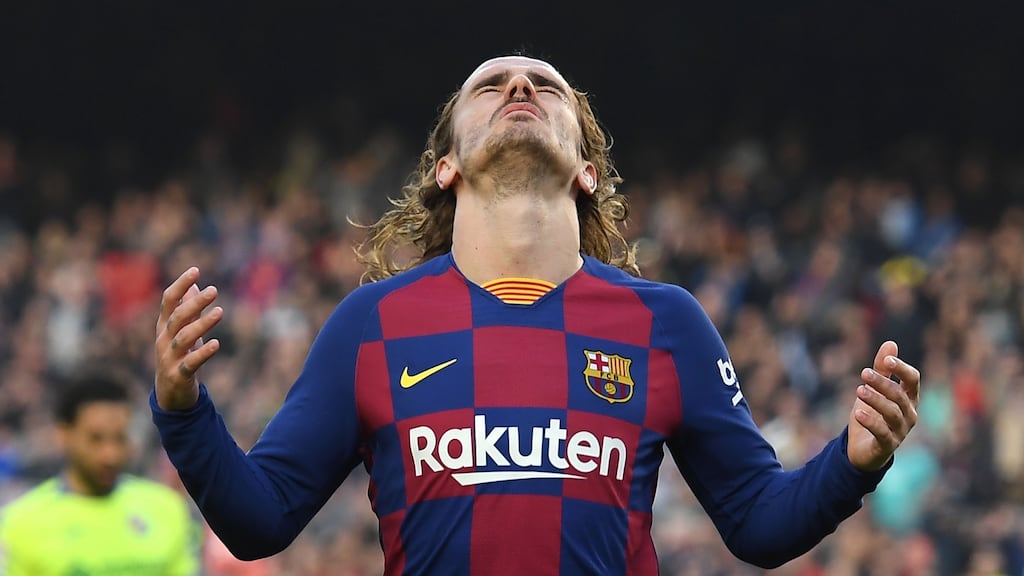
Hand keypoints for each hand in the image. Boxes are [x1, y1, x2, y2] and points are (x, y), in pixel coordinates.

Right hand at [155, 267, 223, 409]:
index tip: (195, 270)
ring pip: (184, 338)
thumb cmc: (179, 357)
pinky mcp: (178, 375)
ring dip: (202, 324)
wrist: (170, 395)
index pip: (168, 301)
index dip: (180, 285)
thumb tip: (193, 286)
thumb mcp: (182, 332)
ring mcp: (169, 358)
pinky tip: (216, 344)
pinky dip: (203, 353)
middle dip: (194, 303)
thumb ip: (188, 311)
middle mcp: (164, 340)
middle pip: (177, 317)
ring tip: (220, 312)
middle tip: (214, 290)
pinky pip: (190, 363)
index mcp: (164, 327)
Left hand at [846, 340, 920, 471]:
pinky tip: (858, 413)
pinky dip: (871, 422)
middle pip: (900, 395)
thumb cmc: (873, 414)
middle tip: (863, 373)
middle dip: (882, 383)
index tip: (887, 360)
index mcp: (909, 398)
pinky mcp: (888, 446)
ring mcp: (900, 431)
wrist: (863, 449)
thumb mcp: (875, 389)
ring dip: (876, 400)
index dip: (902, 369)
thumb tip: (891, 343)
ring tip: (859, 389)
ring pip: (892, 413)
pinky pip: (882, 434)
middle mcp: (909, 414)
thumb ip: (882, 369)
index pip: (913, 380)